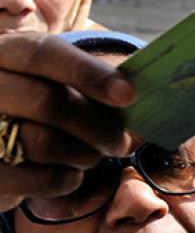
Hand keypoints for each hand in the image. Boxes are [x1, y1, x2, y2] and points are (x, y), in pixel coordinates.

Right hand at [0, 34, 135, 211]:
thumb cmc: (36, 110)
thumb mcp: (54, 84)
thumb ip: (89, 86)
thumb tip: (143, 98)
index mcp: (3, 53)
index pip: (42, 53)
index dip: (89, 73)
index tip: (129, 94)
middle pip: (49, 102)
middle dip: (99, 127)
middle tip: (121, 141)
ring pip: (44, 143)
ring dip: (85, 154)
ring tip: (93, 155)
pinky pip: (41, 179)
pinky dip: (68, 179)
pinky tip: (70, 173)